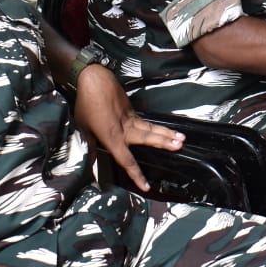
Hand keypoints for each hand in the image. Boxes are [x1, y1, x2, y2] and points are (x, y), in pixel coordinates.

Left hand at [72, 63, 183, 191]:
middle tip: (180, 146)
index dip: (136, 175)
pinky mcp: (131, 110)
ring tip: (182, 138)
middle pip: (148, 139)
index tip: (146, 186)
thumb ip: (89, 146)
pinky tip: (165, 131)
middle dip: (164, 143)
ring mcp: (130, 118)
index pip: (126, 160)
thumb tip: (89, 162)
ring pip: (151, 128)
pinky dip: (157, 127)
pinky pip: (145, 122)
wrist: (94, 79)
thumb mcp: (83, 128)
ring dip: (167, 133)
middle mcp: (125, 129)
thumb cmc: (86, 105)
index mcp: (112, 137)